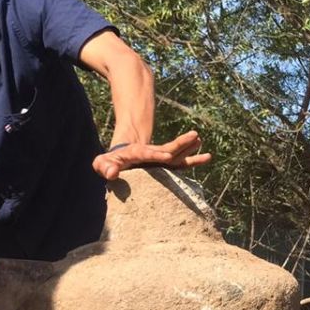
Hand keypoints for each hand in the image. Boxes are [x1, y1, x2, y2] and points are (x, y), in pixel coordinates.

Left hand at [91, 130, 212, 179]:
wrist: (121, 156)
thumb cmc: (110, 162)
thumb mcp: (102, 163)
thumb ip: (104, 167)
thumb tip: (111, 173)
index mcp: (138, 154)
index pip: (149, 153)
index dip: (157, 154)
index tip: (167, 156)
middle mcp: (153, 153)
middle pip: (168, 148)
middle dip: (180, 143)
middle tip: (194, 136)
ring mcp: (161, 158)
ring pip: (177, 153)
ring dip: (188, 146)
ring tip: (199, 139)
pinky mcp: (167, 164)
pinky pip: (182, 163)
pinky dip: (194, 160)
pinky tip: (207, 157)